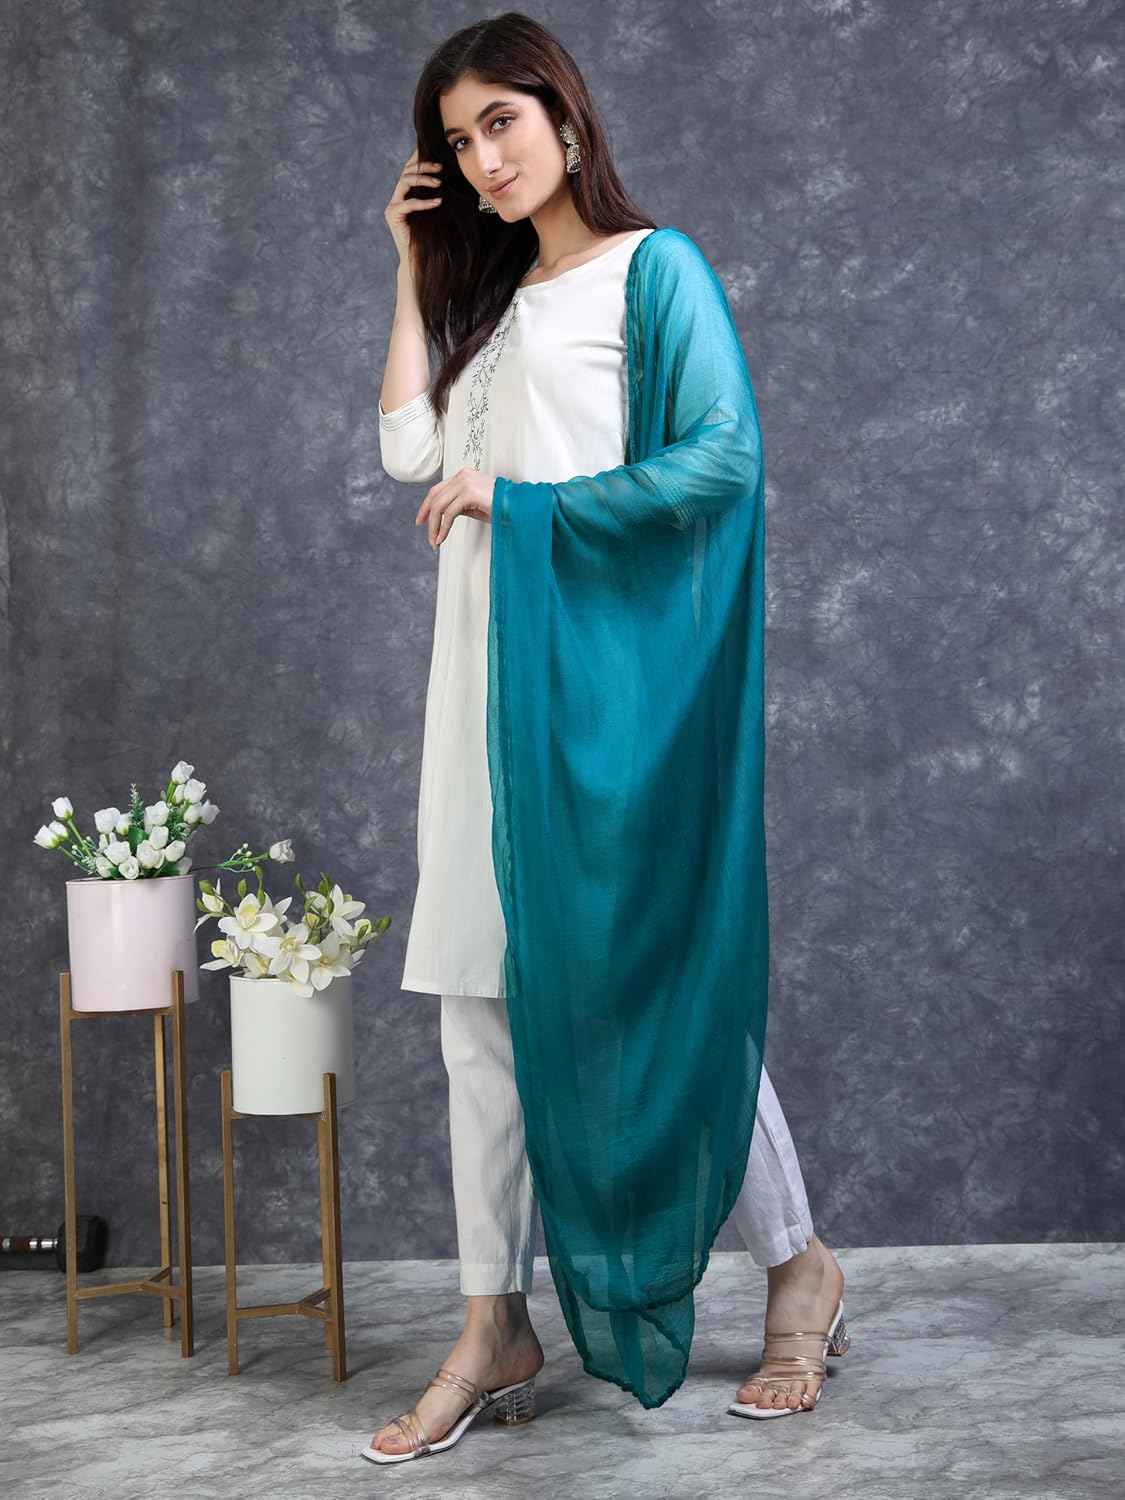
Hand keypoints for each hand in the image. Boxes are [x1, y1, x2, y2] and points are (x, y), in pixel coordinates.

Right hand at [385, 149, 443, 269]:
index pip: (410, 170)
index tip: (434, 150)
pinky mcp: (392, 215)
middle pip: (406, 172)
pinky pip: (408, 203)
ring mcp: (393, 206)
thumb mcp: (437, 212)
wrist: (421, 261)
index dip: (419, 158)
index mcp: (406, 195)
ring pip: (404, 182)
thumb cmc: (432, 238)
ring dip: (423, 179)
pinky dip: (423, 202)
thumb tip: (452, 177)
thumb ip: (438, 194)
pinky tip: (437, 202)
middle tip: (441, 167)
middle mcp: (397, 198)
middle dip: (423, 166)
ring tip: (439, 183)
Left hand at [416, 468, 495, 547]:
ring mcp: (466, 482)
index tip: (421, 520)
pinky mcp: (469, 493)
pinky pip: (449, 513)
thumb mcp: (474, 506)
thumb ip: (458, 506)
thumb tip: (442, 516)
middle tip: (427, 535)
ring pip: (439, 506)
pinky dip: (443, 528)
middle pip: (435, 496)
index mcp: (464, 475)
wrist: (518, 508)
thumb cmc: (501, 507)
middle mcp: (463, 475)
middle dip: (428, 518)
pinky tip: (443, 537)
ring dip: (435, 526)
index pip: (437, 489)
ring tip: (435, 541)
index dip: (426, 506)